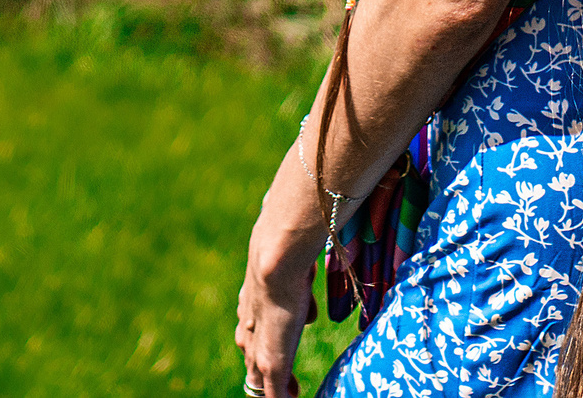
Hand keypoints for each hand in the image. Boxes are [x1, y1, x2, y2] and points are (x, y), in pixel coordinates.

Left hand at [235, 153, 328, 397]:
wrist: (281, 242)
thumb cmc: (297, 224)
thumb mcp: (304, 225)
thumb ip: (314, 224)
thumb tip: (333, 203)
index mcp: (258, 279)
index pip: (253, 307)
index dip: (260, 322)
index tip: (270, 329)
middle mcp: (252, 308)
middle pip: (249, 340)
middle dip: (257, 356)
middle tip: (263, 373)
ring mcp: (260, 333)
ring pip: (258, 366)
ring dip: (265, 382)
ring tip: (275, 392)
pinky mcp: (272, 354)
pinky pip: (273, 387)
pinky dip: (278, 397)